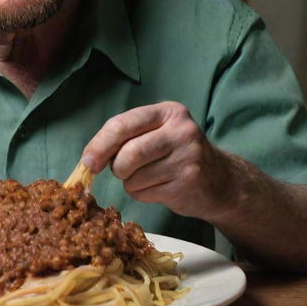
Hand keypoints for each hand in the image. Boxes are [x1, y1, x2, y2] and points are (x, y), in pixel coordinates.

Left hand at [82, 101, 238, 220]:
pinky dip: (142, 193)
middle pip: (128, 154)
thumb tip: (89, 159)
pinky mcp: (188, 184)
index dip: (99, 144)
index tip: (87, 161)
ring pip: (134, 177)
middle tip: (122, 170)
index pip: (122, 125)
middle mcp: (181, 131)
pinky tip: (159, 187)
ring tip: (148, 176)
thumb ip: (125, 137)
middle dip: (117, 167)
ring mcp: (188, 158)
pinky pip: (144, 193)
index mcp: (168, 111)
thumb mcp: (155, 132)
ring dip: (131, 182)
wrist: (220, 180)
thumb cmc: (174, 152)